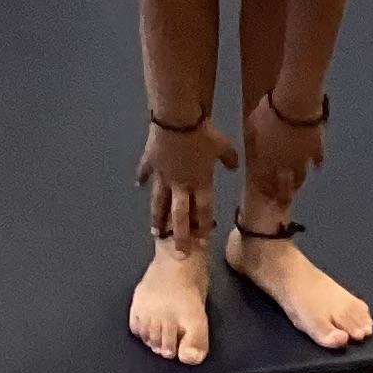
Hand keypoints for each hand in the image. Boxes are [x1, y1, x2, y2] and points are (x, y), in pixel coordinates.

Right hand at [137, 116, 237, 252]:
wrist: (177, 119)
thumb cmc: (203, 133)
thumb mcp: (223, 145)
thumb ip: (229, 158)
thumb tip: (234, 167)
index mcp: (200, 182)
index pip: (203, 211)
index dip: (203, 228)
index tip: (201, 244)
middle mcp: (181, 185)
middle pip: (180, 215)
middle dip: (179, 235)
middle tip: (178, 252)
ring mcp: (163, 176)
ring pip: (160, 202)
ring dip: (158, 218)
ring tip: (155, 232)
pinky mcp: (151, 162)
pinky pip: (145, 173)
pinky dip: (141, 178)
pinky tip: (138, 185)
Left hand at [245, 93, 326, 197]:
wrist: (296, 105)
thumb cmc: (269, 113)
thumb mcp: (252, 125)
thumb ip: (252, 141)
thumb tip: (251, 151)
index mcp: (267, 160)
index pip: (264, 182)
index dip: (264, 189)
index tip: (266, 195)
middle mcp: (285, 165)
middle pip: (285, 187)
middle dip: (283, 195)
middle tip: (283, 200)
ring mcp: (303, 159)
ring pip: (301, 177)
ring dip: (298, 182)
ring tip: (297, 184)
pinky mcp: (317, 150)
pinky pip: (317, 160)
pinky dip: (316, 163)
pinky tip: (316, 163)